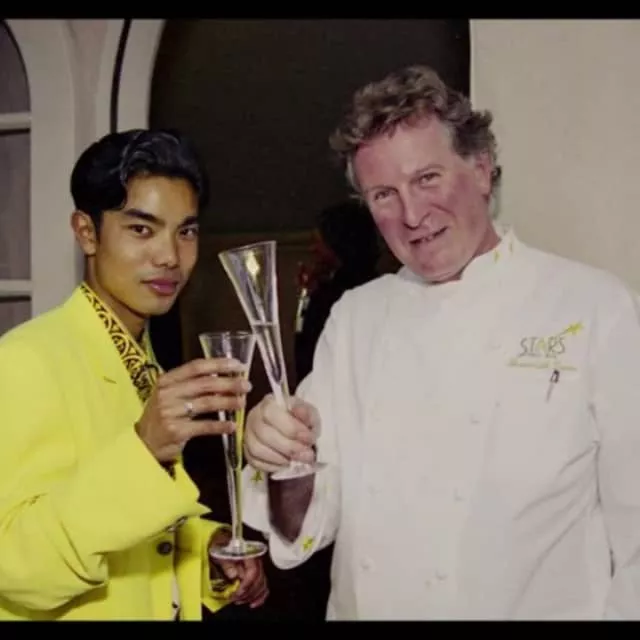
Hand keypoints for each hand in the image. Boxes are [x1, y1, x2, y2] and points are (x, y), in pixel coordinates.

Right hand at [135, 358, 250, 462]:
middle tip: (246, 385)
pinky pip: (204, 426)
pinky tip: (231, 426)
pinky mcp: (175, 431)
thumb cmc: (162, 416)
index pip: (196, 367)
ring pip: (207, 403)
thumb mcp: (171, 396)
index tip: (238, 365)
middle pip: (205, 384)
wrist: (142, 443)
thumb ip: (192, 385)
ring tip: (242, 403)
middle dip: (229, 384)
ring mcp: (170, 412)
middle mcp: (167, 394)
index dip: (219, 364)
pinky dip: (220, 426)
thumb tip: (224, 377)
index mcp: (167, 380)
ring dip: (228, 402)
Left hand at [209, 530, 268, 607]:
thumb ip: (228, 564)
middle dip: (247, 594)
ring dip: (252, 596)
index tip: (236, 594)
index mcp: (249, 554)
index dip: (246, 586)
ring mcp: (258, 567)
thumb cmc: (222, 546)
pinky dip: (260, 596)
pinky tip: (254, 603)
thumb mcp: (221, 554)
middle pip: (259, 581)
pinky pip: (264, 585)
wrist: (223, 541)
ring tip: (240, 601)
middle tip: (235, 599)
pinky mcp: (257, 573)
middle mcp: (257, 560)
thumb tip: (234, 576)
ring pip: (262, 585)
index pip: (253, 573)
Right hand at [244, 394, 318, 472]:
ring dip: (280, 458)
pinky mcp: (248, 452)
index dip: (290, 428)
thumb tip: (299, 412)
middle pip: (264, 434)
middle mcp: (254, 418)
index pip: (270, 413)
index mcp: (268, 404)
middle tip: (306, 455)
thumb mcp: (309, 413)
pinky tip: (286, 464)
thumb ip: (306, 413)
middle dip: (288, 447)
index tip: (309, 438)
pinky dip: (272, 466)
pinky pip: (254, 462)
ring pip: (257, 450)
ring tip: (296, 460)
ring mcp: (248, 436)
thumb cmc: (300, 419)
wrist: (294, 429)